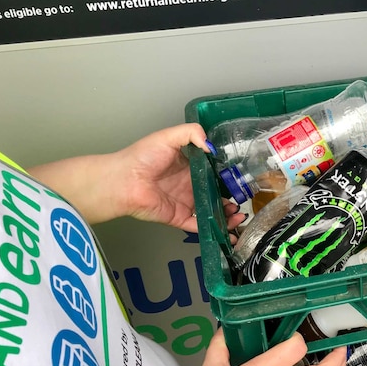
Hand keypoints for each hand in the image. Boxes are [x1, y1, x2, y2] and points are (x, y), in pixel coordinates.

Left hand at [114, 124, 245, 233]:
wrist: (123, 180)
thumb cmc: (141, 157)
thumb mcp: (168, 136)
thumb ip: (192, 133)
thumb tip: (212, 146)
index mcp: (189, 168)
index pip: (213, 174)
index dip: (227, 178)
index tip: (240, 180)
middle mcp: (189, 187)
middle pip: (216, 195)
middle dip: (231, 199)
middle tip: (243, 200)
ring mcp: (185, 204)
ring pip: (211, 212)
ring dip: (227, 216)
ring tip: (238, 215)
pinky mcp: (179, 218)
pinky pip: (200, 227)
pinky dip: (215, 230)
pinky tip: (229, 232)